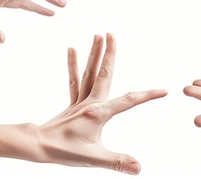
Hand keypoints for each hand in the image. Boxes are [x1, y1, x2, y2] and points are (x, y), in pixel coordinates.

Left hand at [37, 34, 166, 173]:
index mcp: (98, 113)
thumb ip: (117, 161)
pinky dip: (73, 65)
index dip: (148, 96)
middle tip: (112, 34)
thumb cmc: (63, 151)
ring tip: (99, 35)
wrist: (37, 146)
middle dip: (109, 53)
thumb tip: (138, 168)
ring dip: (95, 54)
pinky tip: (71, 49)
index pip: (128, 101)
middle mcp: (90, 102)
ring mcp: (80, 101)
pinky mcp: (73, 104)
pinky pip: (74, 80)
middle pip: (103, 74)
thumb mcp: (93, 158)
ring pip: (90, 72)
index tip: (164, 91)